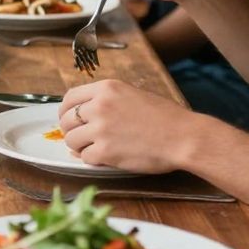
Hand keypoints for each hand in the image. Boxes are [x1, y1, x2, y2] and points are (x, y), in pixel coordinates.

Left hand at [57, 79, 201, 173]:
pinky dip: (92, 160)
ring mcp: (101, 129)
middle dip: (71, 131)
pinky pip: (85, 157)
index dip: (65, 111)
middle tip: (82, 138)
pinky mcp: (105, 151)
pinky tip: (105, 158)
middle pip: (66, 120)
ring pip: (71, 140)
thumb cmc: (165, 117)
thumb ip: (107, 101)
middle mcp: (100, 105)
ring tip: (96, 148)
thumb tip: (83, 115)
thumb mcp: (132, 95)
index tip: (69, 119)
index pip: (70, 98)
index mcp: (106, 88)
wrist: (183, 137)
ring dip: (80, 147)